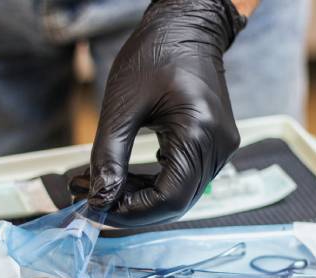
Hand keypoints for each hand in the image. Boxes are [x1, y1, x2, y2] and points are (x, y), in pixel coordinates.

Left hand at [75, 0, 246, 226]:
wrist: (187, 27)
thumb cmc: (156, 54)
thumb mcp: (122, 105)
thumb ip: (109, 156)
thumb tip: (99, 198)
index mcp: (199, 133)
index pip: (170, 198)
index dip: (132, 212)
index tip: (98, 208)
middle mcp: (218, 146)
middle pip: (176, 202)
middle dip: (132, 207)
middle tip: (94, 199)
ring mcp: (221, 148)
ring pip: (180, 195)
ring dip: (141, 197)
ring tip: (104, 186)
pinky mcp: (214, 145)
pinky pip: (185, 179)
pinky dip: (154, 184)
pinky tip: (127, 177)